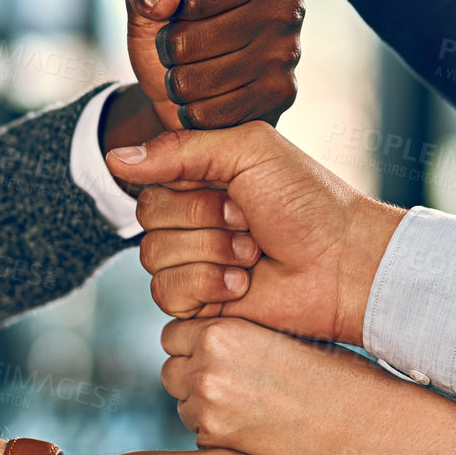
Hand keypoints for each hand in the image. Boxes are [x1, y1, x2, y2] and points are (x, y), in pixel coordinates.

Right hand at [109, 121, 401, 342]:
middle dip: (202, 220)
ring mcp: (195, 261)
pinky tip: (243, 284)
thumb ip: (179, 149)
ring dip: (209, 253)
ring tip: (252, 256)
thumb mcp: (248, 151)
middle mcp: (194, 218)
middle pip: (147, 217)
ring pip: (153, 256)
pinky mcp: (199, 304)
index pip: (152, 176)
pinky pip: (166, 294)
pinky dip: (206, 285)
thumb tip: (113, 157)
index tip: (235, 191)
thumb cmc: (307, 202)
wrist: (342, 265)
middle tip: (249, 224)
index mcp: (203, 178)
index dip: (189, 186)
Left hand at [126, 0, 304, 132]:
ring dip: (177, 84)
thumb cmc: (180, 32)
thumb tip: (164, 0)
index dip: (167, 13)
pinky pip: (207, 113)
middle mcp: (284, 7)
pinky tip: (201, 100)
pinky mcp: (281, 95)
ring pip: (192, 81)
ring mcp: (287, 53)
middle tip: (179, 51)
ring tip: (189, 74)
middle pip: (187, 40)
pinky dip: (191, 112)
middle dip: (169, 52)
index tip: (177, 16)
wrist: (204, 86)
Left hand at [160, 316, 455, 454]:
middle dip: (195, 373)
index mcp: (224, 333)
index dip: (198, 341)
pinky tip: (262, 431)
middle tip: (235, 380)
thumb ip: (242, 337)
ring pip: (186, 404)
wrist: (373, 431)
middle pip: (173, 369)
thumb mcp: (287, 336)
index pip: (177, 332)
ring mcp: (212, 416)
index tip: (222, 351)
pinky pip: (204, 435)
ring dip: (207, 404)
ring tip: (255, 406)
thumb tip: (211, 339)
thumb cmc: (343, 377)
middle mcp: (208, 371)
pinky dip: (223, 434)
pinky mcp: (223, 450)